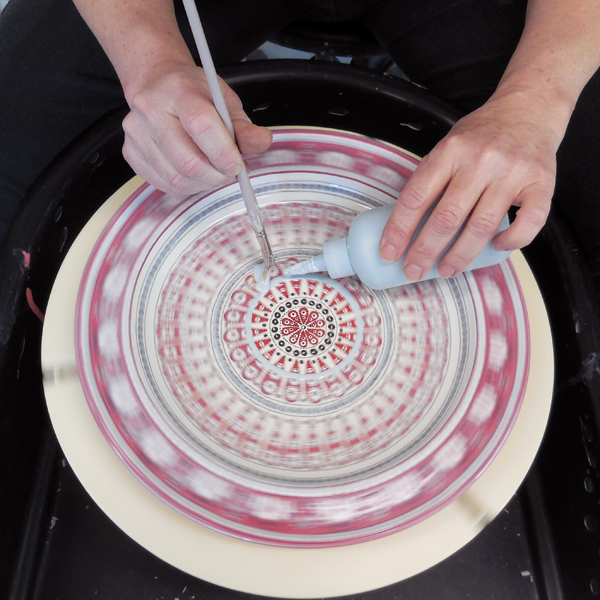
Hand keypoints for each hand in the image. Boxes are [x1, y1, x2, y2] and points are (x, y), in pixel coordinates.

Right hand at [121, 59, 271, 194]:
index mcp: (177, 89)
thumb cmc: (193, 92)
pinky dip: (188, 186)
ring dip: (205, 184)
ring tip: (215, 171)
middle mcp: (150, 109)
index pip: (201, 126)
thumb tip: (262, 142)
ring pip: (177, 179)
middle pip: (188, 162)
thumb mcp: (224, 100)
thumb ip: (243, 126)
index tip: (238, 164)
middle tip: (231, 172)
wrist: (156, 83)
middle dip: (218, 176)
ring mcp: (136, 133)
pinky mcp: (131, 153)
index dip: (224, 153)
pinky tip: (196, 173)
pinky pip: (165, 184)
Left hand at [378, 92, 559, 279]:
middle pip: (446, 218)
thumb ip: (430, 179)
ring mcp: (512, 173)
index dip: (399, 230)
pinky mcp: (541, 184)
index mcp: (450, 151)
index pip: (416, 197)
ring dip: (460, 256)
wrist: (529, 108)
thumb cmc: (483, 134)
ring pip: (481, 227)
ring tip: (446, 270)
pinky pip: (527, 223)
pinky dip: (510, 242)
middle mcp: (480, 161)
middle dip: (424, 252)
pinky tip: (496, 248)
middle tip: (414, 271)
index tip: (389, 253)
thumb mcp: (448, 146)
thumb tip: (403, 226)